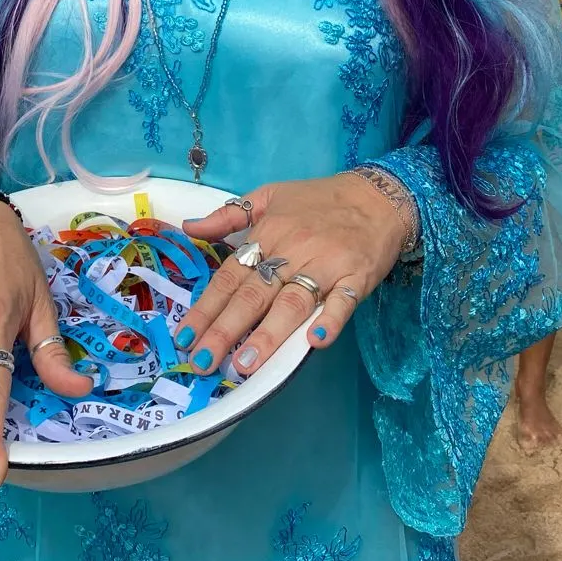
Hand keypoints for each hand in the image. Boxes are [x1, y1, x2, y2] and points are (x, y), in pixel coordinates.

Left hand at [175, 173, 410, 379]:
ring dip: (267, 336)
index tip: (184, 338)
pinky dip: (330, 320)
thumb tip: (189, 227)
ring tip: (244, 365)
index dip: (206, 308)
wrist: (377, 195)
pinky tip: (316, 340)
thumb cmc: (319, 200)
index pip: (229, 277)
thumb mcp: (269, 195)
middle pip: (253, 295)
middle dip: (225, 330)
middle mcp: (291, 251)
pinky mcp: (356, 277)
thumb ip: (230, 215)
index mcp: (267, 234)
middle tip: (202, 362)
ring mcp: (325, 266)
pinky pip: (342, 301)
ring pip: (291, 303)